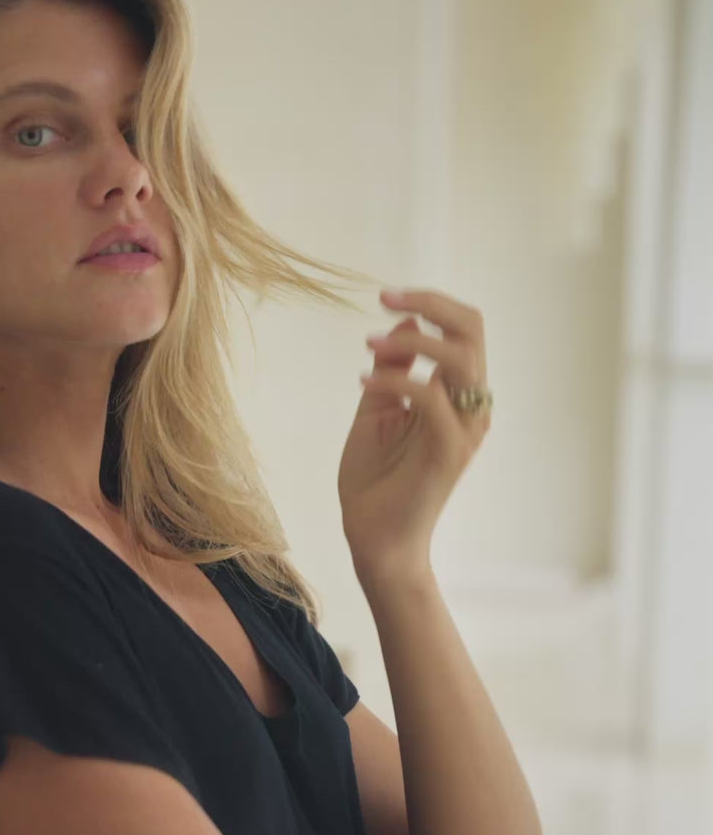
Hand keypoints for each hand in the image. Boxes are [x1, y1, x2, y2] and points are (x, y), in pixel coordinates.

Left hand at [337, 287, 491, 579]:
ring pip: (460, 356)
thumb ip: (392, 366)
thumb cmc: (375, 481)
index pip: (464, 329)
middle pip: (473, 330)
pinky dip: (394, 381)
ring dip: (411, 339)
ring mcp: (464, 430)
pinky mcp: (450, 452)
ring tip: (370, 344)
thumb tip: (404, 318)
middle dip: (431, 302)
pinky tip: (362, 384)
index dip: (431, 302)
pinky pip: (430, 397)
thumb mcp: (376, 408)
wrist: (374, 539)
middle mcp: (469, 408)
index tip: (385, 295)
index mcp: (456, 396)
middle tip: (383, 299)